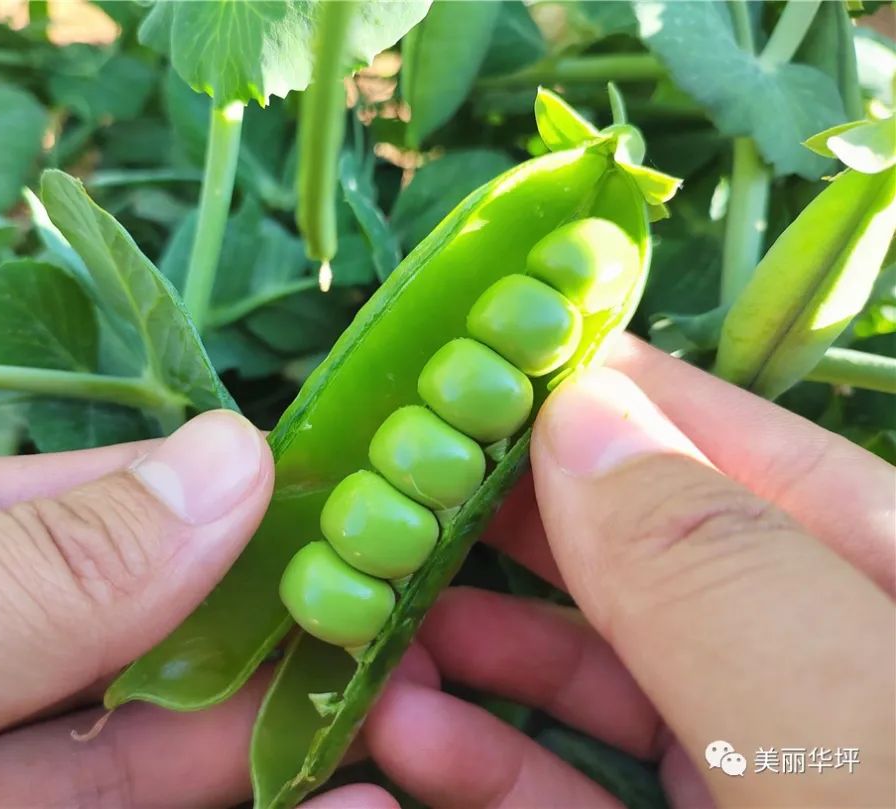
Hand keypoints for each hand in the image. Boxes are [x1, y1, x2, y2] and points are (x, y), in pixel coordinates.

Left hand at [0, 411, 388, 808]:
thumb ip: (29, 568)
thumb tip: (232, 458)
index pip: (47, 505)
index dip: (195, 497)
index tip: (334, 496)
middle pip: (111, 637)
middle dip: (256, 624)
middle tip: (393, 610)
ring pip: (135, 751)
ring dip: (271, 727)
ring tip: (399, 694)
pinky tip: (348, 801)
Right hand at [364, 336, 894, 807]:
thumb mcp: (844, 713)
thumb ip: (711, 564)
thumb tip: (576, 406)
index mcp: (880, 567)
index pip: (714, 438)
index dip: (582, 386)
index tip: (449, 360)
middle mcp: (811, 648)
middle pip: (629, 548)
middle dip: (493, 520)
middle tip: (374, 498)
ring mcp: (757, 754)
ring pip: (594, 667)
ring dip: (469, 642)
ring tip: (365, 623)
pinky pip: (583, 781)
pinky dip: (491, 757)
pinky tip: (410, 731)